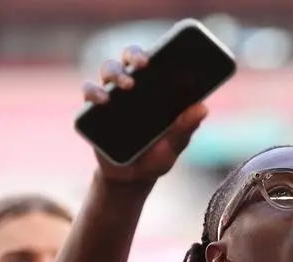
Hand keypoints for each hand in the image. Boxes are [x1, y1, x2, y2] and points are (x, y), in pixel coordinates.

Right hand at [80, 44, 208, 184]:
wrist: (131, 180)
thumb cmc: (156, 158)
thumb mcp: (174, 145)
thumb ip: (186, 127)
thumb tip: (203, 108)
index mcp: (153, 90)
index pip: (152, 61)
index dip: (155, 51)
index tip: (162, 52)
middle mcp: (131, 88)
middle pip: (127, 59)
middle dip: (133, 56)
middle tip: (142, 66)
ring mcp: (111, 97)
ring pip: (108, 70)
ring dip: (115, 73)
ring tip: (126, 86)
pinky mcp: (93, 112)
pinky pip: (89, 93)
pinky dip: (93, 93)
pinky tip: (102, 100)